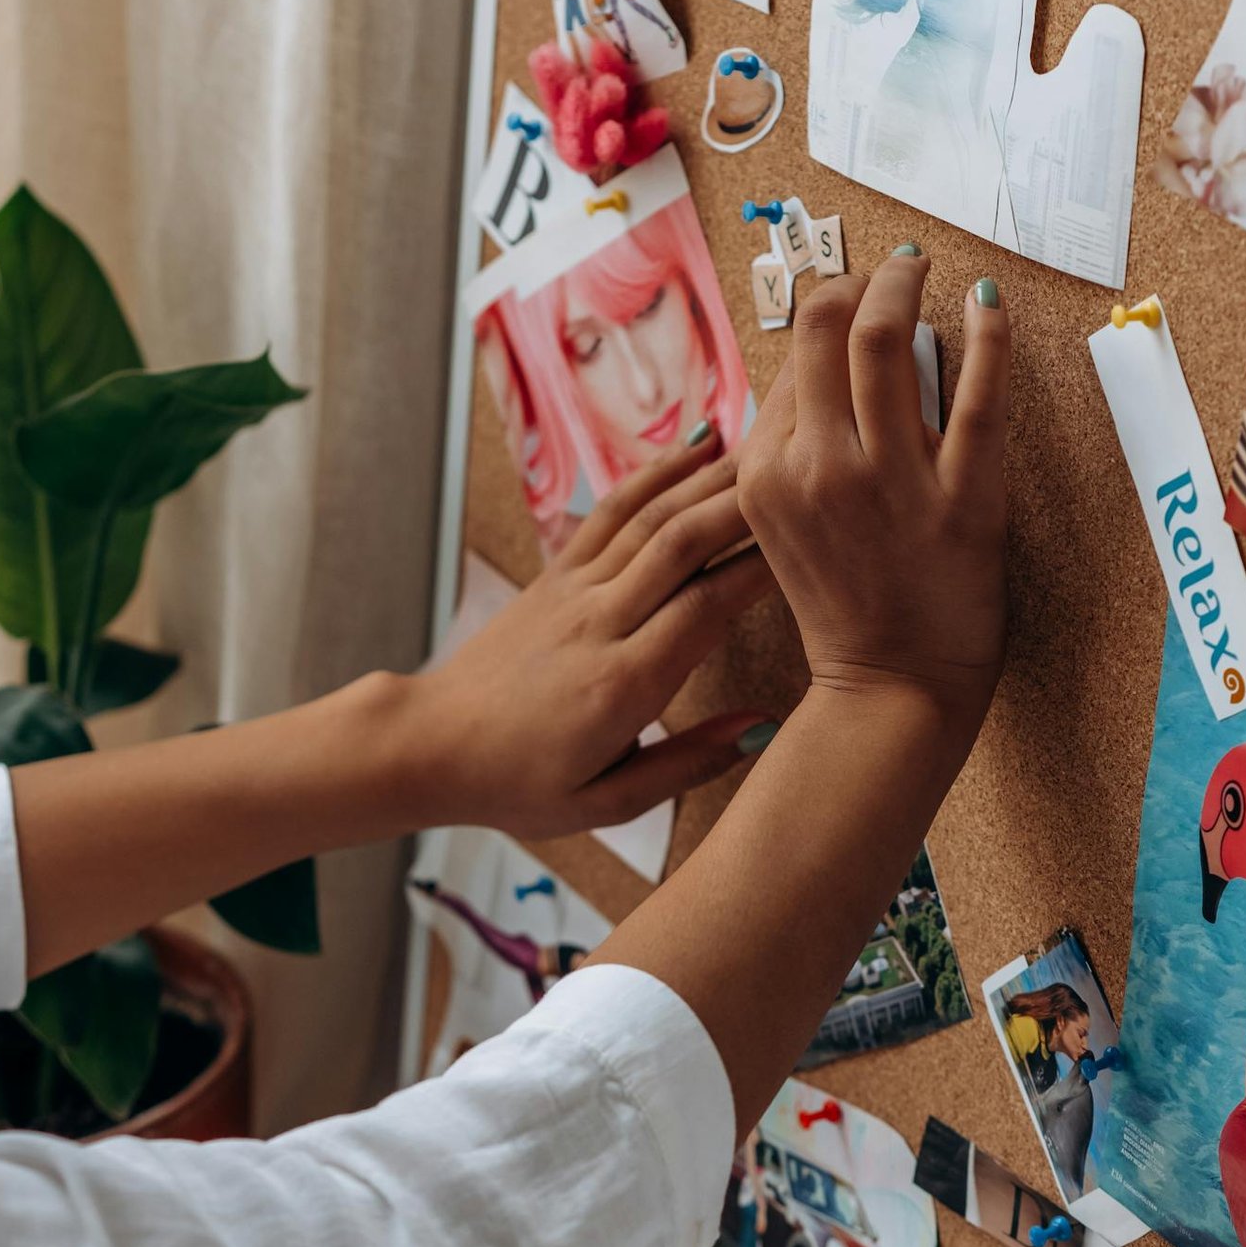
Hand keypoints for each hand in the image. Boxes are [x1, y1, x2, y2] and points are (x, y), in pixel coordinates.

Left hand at [409, 430, 777, 836]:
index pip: (706, 609)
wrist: (429, 746)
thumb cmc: (520, 786)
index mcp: (622, 686)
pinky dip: (655, 473)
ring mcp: (574, 592)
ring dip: (709, 477)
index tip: (816, 542)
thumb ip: (687, 765)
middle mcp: (600, 624)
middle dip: (745, 503)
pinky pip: (611, 512)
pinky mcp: (556, 575)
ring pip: (651, 519)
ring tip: (765, 442)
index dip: (762, 568)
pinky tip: (695, 446)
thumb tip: (762, 726)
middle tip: (806, 466)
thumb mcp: (606, 804)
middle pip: (682, 546)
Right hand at [737, 250, 1008, 739]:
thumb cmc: (844, 607)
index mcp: (767, 474)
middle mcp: (819, 469)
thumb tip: (815, 370)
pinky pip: (980, 396)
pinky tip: (989, 303)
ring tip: (922, 268)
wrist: (891, 688)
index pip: (794, 360)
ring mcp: (890, 483)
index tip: (852, 298)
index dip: (826, 316)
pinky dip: (988, 335)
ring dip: (905, 286)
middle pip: (827, 328)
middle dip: (859, 280)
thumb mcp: (783, 527)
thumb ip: (789, 453)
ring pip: (886, 342)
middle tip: (890, 269)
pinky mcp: (962, 500)